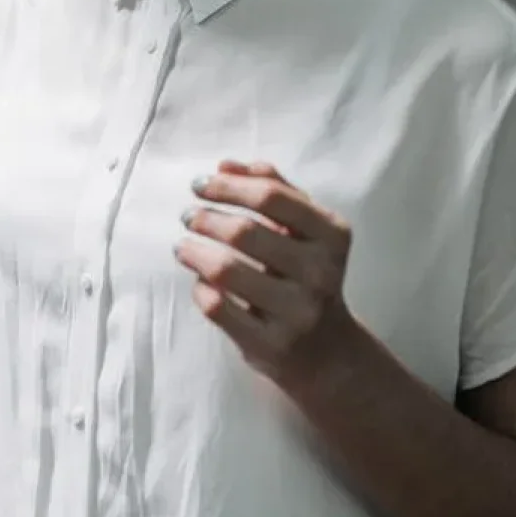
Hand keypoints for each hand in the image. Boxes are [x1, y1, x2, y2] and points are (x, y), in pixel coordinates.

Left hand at [173, 158, 364, 395]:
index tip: (199, 184)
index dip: (227, 186)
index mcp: (332, 235)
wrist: (328, 351)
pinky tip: (199, 282)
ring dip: (193, 251)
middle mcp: (320, 272)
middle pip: (244, 232)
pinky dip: (200, 289)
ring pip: (225, 270)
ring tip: (183, 246)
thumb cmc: (307, 275)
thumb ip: (273, 189)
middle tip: (187, 216)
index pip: (272, 197)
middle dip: (205, 218)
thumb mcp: (306, 230)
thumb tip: (225, 165)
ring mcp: (296, 311)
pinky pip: (217, 307)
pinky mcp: (269, 344)